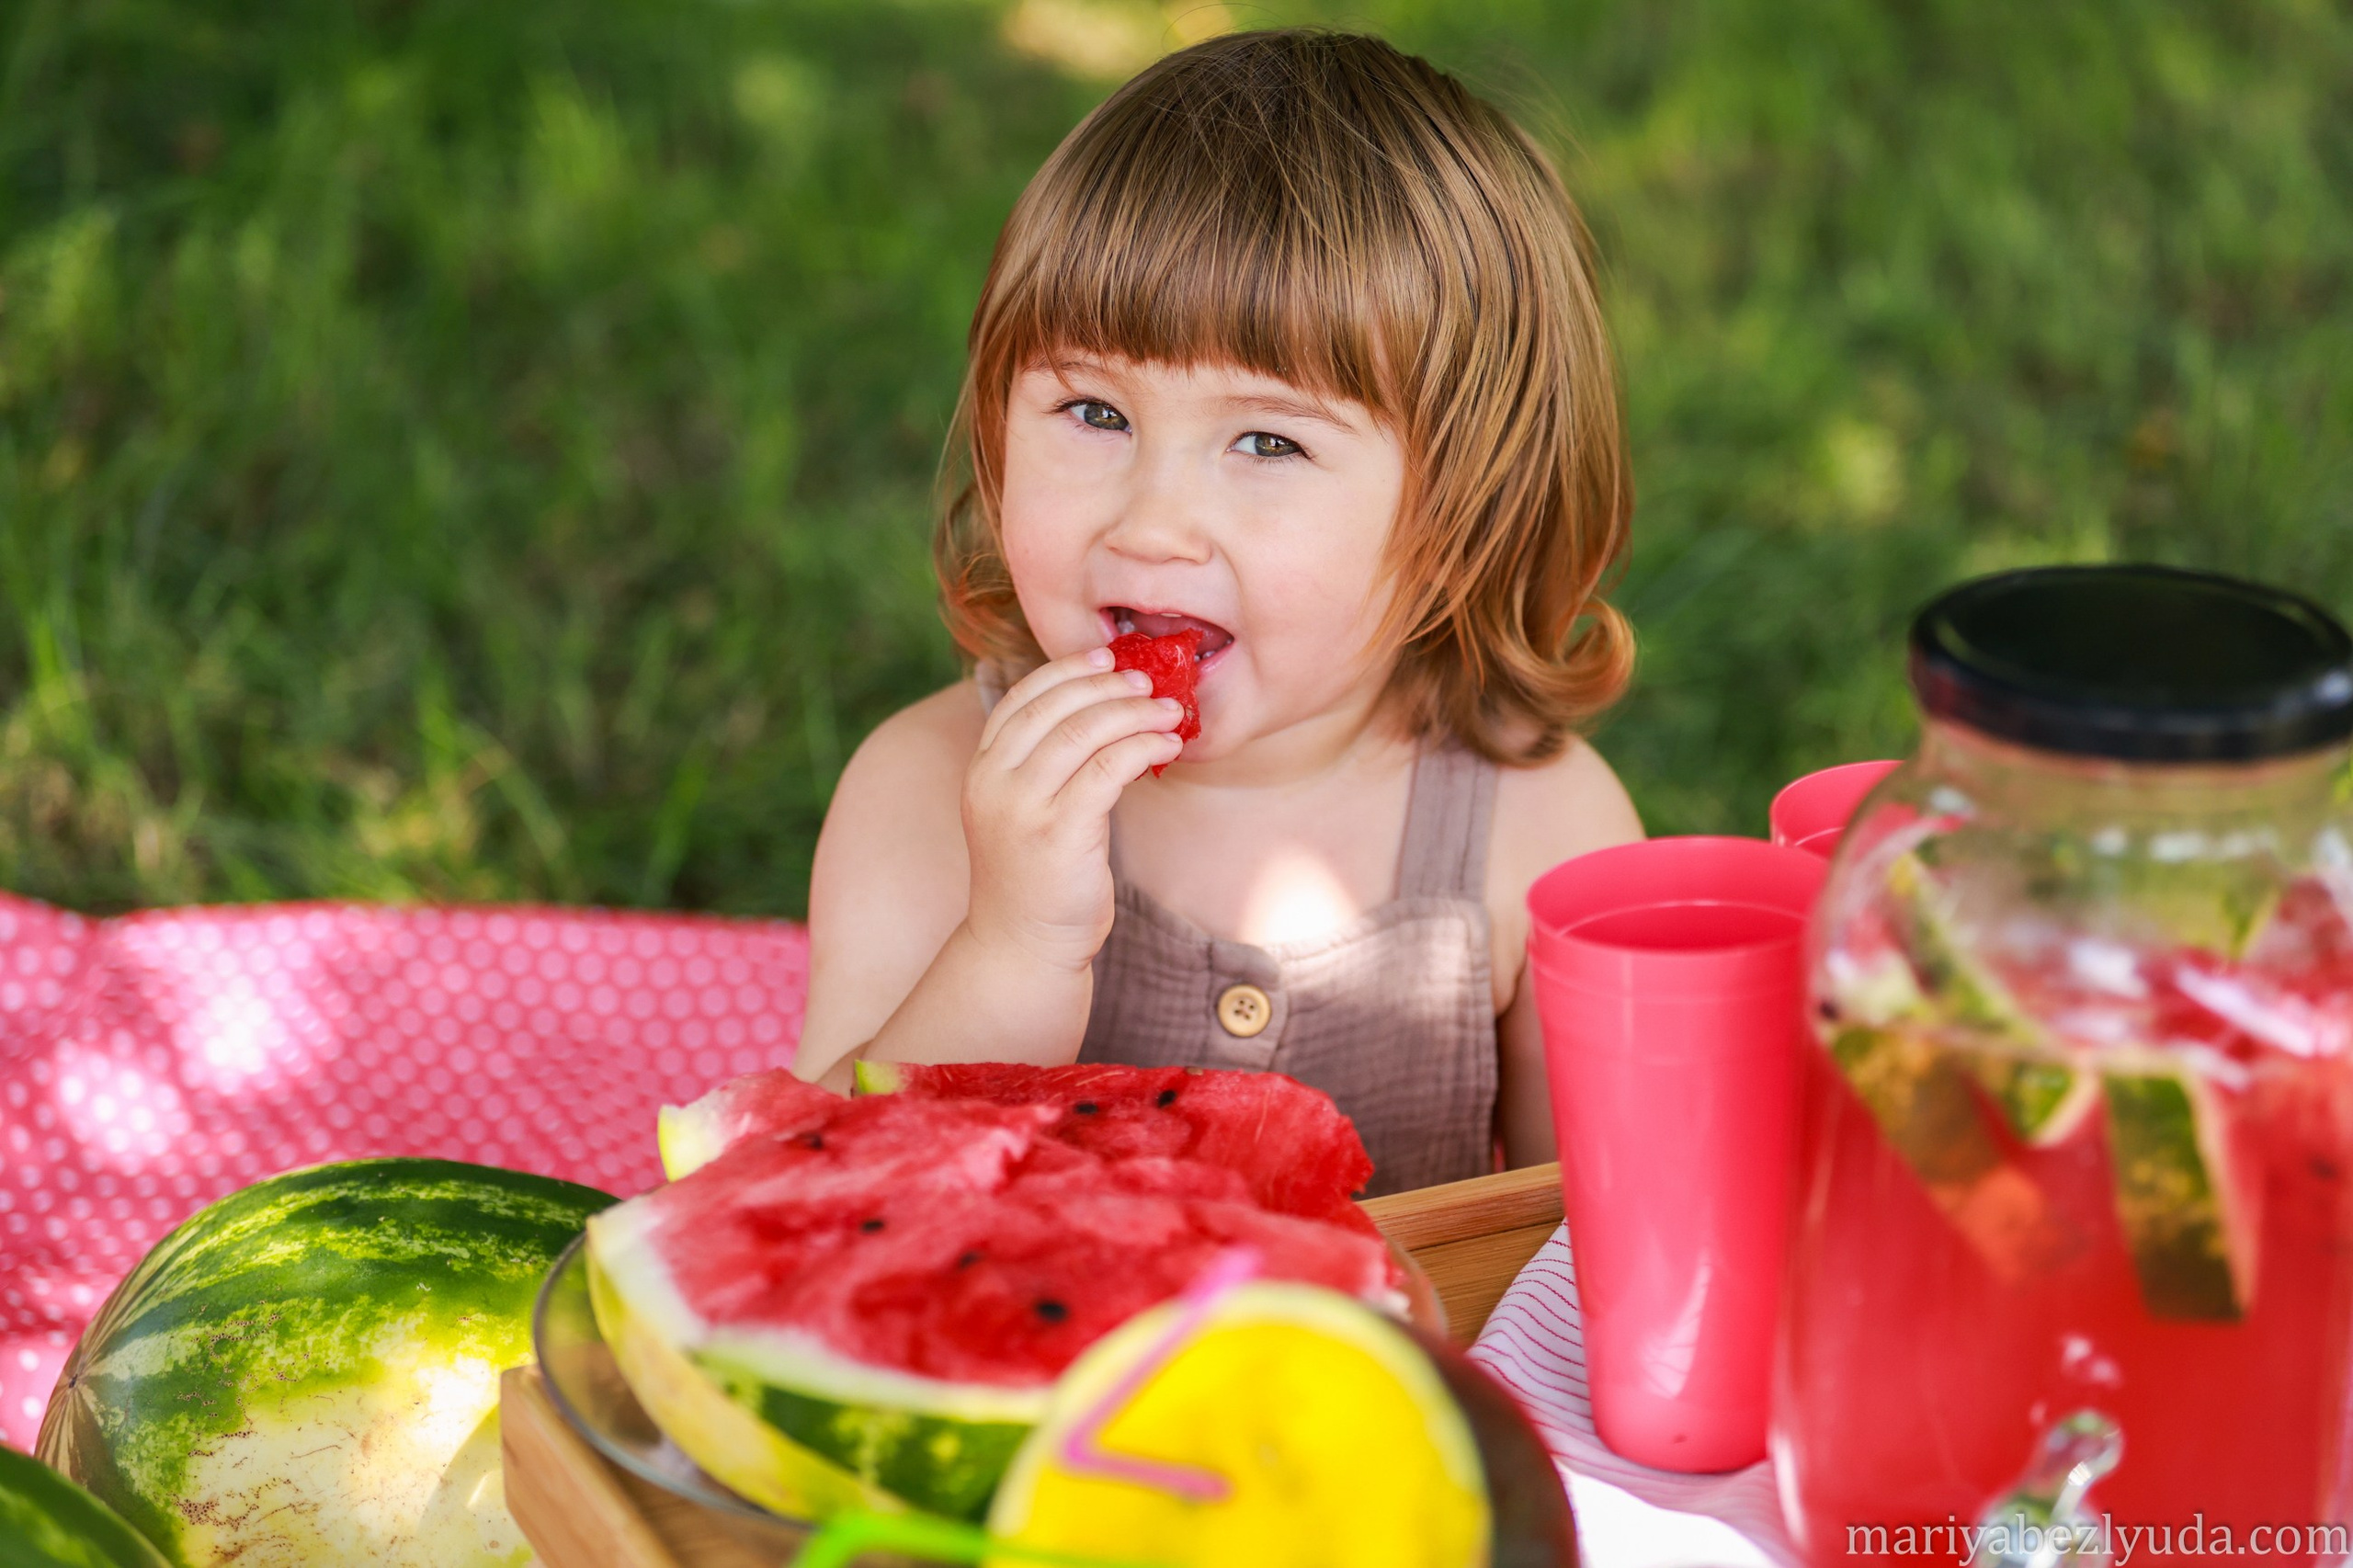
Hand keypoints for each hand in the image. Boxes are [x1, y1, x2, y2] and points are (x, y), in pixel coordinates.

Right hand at [960, 647, 1184, 972]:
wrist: (1022, 948)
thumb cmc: (1036, 880)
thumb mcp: (1023, 813)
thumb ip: (1043, 767)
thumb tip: (1102, 714)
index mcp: (982, 771)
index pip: (1020, 698)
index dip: (1065, 670)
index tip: (1105, 656)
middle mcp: (993, 782)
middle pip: (1052, 707)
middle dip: (1106, 685)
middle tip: (1148, 681)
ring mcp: (1022, 807)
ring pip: (1082, 731)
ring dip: (1133, 713)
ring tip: (1170, 709)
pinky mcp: (1059, 833)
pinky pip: (1107, 769)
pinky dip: (1141, 747)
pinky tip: (1166, 745)